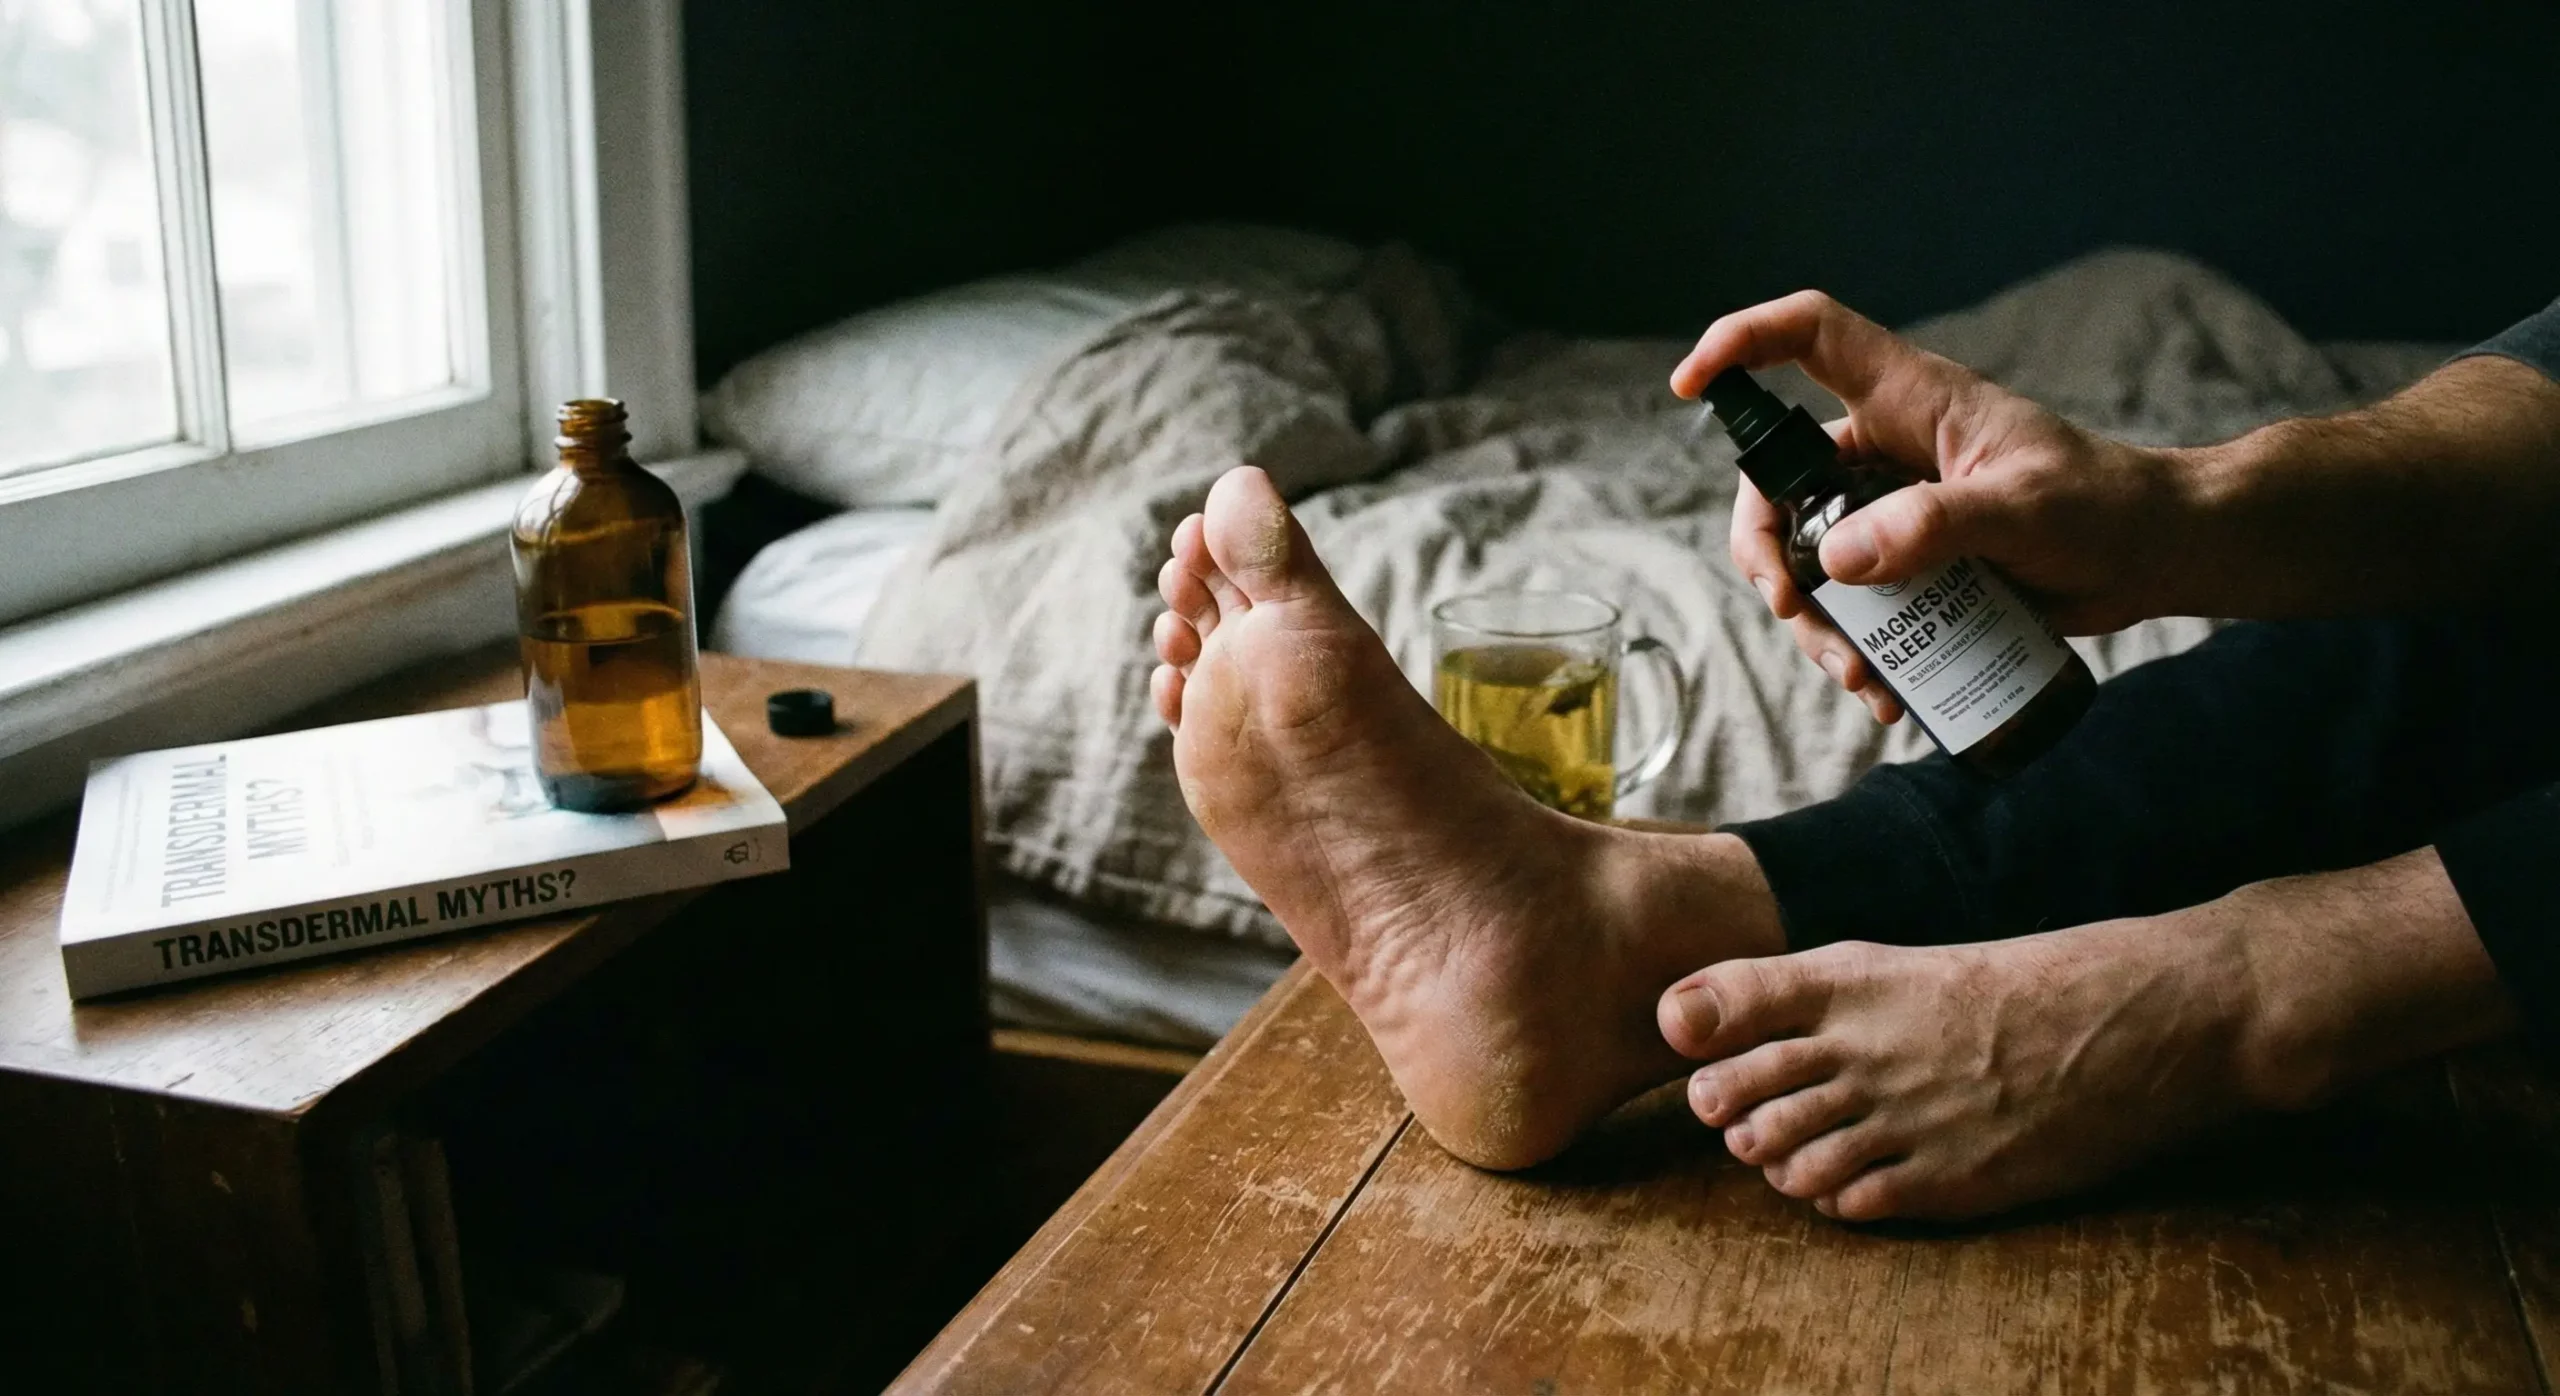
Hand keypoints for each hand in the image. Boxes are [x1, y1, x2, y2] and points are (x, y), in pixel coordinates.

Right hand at [1671, 291, 2187, 718]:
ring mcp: (1891, 509)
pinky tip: (1886, 692)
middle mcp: (1884, 448)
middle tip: (1791, 609)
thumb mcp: (2023, 509)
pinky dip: (1853, 651)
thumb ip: (1933, 526)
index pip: (1807, 336)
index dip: (1741, 343)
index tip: (1689, 387)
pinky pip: (1849, 606)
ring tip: (1861, 676)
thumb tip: (1836, 561)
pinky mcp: (1907, 565)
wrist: (2154, 558)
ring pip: (1806, 558)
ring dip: (1815, 624)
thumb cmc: (2105, 507)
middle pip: (1777, 479)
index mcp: (1907, 398)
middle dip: (1768, 552)